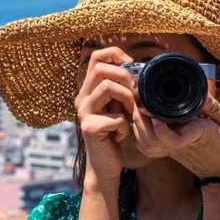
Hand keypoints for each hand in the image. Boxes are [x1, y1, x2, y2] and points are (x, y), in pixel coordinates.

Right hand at [74, 47, 137, 190]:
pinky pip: (115, 117)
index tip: (130, 65)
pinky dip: (125, 127)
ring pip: (107, 87)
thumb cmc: (114, 134)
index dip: (114, 54)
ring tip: (130, 114)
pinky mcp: (89, 128)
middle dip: (124, 77)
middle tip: (134, 93)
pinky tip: (121, 135)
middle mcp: (82, 98)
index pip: (95, 57)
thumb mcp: (119, 107)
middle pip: (100, 69)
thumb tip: (137, 71)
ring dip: (127, 99)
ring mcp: (83, 112)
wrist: (105, 164)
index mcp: (88, 90)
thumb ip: (122, 89)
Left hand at [132, 94, 219, 179]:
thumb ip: (216, 109)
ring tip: (137, 105)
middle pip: (150, 139)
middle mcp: (179, 144)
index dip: (160, 129)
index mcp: (195, 135)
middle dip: (140, 120)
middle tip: (137, 99)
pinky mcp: (168, 151)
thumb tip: (201, 94)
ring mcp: (172, 149)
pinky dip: (139, 134)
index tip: (156, 116)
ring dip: (138, 126)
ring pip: (145, 144)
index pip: (172, 138)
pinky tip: (140, 120)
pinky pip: (147, 147)